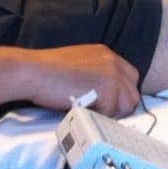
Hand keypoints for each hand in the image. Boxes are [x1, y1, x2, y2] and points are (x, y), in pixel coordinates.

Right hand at [20, 45, 141, 117]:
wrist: (35, 71)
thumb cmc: (49, 72)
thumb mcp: (80, 64)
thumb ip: (97, 74)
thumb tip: (105, 95)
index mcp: (107, 54)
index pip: (130, 78)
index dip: (120, 94)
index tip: (108, 103)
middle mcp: (113, 61)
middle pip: (132, 94)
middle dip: (118, 106)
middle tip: (98, 109)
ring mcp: (113, 74)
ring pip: (126, 105)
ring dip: (109, 111)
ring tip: (88, 107)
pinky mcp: (108, 88)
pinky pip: (110, 112)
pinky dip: (97, 114)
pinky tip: (82, 106)